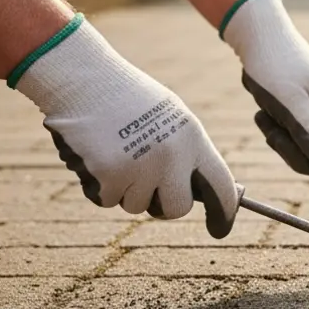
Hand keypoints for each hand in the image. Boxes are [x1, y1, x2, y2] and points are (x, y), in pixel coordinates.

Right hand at [11, 14, 239, 236]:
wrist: (84, 79)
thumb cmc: (129, 98)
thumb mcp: (171, 119)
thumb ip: (187, 153)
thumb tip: (201, 190)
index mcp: (192, 139)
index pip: (220, 185)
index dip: (223, 212)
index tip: (219, 229)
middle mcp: (171, 157)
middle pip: (177, 209)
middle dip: (163, 205)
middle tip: (150, 188)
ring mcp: (140, 168)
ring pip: (137, 205)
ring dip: (126, 189)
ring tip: (117, 152)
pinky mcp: (109, 176)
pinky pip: (108, 200)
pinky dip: (100, 186)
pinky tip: (97, 155)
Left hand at [220, 0, 308, 199]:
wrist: (258, 34)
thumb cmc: (274, 67)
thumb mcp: (290, 108)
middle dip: (299, 153)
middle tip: (273, 136)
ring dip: (285, 140)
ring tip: (264, 117)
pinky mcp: (308, 102)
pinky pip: (299, 130)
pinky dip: (281, 128)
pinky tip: (264, 111)